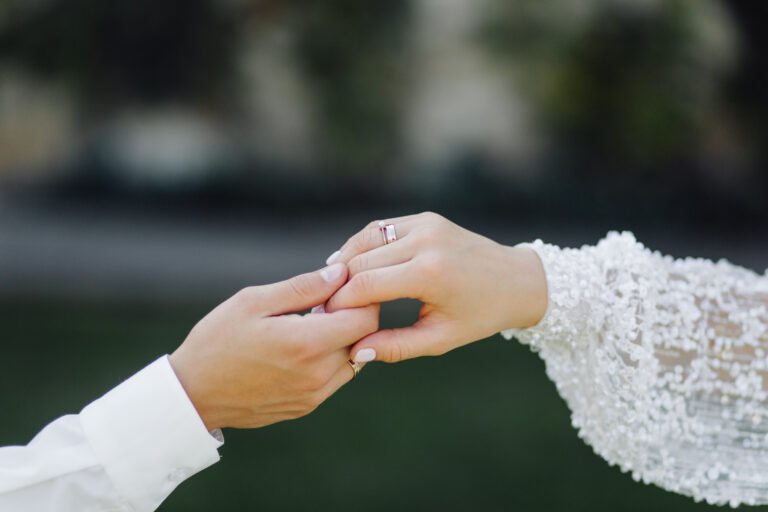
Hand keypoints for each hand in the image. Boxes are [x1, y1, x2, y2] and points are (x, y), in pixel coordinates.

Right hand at [168, 263, 377, 429]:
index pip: (366, 318)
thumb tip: (340, 273)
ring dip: (342, 339)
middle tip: (322, 303)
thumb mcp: (254, 301)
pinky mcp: (306, 406)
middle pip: (364, 338)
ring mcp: (314, 395)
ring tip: (309, 326)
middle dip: (351, 315)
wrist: (192, 394)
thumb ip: (303, 287)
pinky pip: (335, 378)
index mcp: (307, 344)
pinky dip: (330, 359)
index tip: (340, 286)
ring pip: (354, 359)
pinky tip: (300, 348)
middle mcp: (318, 374)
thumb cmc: (217, 341)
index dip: (361, 297)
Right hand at [325, 212, 546, 362]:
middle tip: (322, 306)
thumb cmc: (480, 316)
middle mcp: (426, 242)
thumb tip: (355, 353)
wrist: (516, 281)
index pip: (365, 285)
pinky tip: (350, 264)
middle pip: (360, 260)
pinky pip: (382, 228)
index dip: (339, 303)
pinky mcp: (426, 217)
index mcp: (431, 274)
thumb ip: (395, 347)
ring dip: (344, 260)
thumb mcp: (440, 339)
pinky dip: (362, 244)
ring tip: (330, 285)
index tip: (324, 320)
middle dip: (337, 284)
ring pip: (366, 238)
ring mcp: (426, 224)